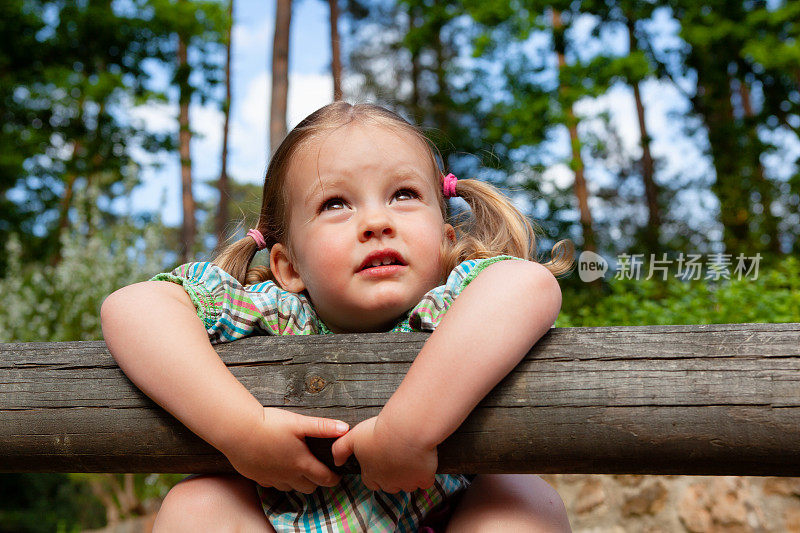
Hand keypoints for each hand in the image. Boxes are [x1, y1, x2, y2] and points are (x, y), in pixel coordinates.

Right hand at [221, 407, 348, 492]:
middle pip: (309, 487)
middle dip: (316, 481)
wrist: (238, 431)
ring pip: (290, 488)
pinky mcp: (257, 477)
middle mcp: (288, 475)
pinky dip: (279, 480)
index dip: (333, 479)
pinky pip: (272, 485)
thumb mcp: (299, 423)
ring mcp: (272, 478)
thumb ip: (323, 427)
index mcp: (301, 462)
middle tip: (319, 471)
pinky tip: (277, 468)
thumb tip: (345, 429)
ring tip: (299, 470)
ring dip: (297, 482)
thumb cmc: (269, 425)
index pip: (324, 478)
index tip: (337, 476)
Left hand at [331, 416, 436, 492]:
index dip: (375, 472)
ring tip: (411, 456)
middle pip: (390, 485)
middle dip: (393, 475)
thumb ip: (340, 449)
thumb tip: (336, 461)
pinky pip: (425, 481)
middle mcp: (389, 483)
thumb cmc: (378, 432)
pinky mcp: (424, 478)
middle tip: (397, 456)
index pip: (371, 482)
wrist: (405, 430)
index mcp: (371, 475)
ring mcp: (407, 483)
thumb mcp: (352, 437)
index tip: (381, 459)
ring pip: (408, 484)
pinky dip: (426, 473)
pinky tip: (424, 459)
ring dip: (409, 474)